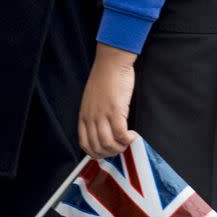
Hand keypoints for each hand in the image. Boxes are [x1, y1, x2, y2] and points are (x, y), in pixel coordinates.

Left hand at [79, 44, 135, 158]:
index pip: (85, 144)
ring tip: (127, 141)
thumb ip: (94, 115)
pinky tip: (132, 135)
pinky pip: (120, 134)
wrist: (111, 62)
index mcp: (84, 116)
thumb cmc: (104, 79)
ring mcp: (102, 114)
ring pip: (108, 144)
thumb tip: (103, 132)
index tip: (107, 152)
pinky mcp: (115, 110)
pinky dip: (127, 139)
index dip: (97, 154)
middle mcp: (91, 117)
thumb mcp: (92, 100)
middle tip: (121, 147)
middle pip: (97, 147)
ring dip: (120, 147)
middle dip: (111, 153)